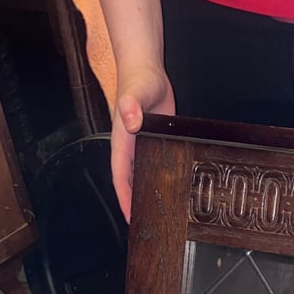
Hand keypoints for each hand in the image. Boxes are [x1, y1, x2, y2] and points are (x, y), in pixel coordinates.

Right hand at [110, 66, 175, 220]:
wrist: (146, 68)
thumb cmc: (140, 79)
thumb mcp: (136, 92)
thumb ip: (131, 105)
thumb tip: (129, 118)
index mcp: (123, 141)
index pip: (121, 176)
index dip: (124, 198)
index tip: (129, 217)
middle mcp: (131, 147)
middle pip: (131, 182)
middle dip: (135, 203)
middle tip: (146, 225)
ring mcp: (144, 145)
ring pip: (143, 175)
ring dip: (148, 193)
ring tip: (159, 214)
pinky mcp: (156, 141)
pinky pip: (157, 164)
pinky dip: (161, 177)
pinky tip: (172, 189)